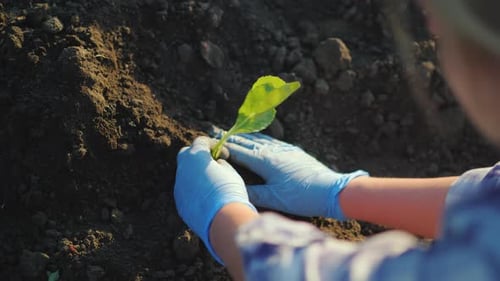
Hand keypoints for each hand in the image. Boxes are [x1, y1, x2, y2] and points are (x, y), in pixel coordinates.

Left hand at [174, 136, 256, 262]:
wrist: (222, 220)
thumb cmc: (229, 191)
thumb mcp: (230, 172)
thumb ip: (220, 164)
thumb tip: (216, 165)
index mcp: (195, 156)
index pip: (200, 141)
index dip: (213, 145)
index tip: (225, 155)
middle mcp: (183, 169)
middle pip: (186, 154)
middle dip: (198, 156)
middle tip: (214, 164)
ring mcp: (178, 187)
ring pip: (185, 174)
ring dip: (196, 175)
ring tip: (213, 184)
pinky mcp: (179, 203)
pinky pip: (185, 191)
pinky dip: (194, 190)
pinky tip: (208, 199)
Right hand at [224, 133, 367, 219]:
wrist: (330, 189)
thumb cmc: (302, 197)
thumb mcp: (275, 198)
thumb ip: (253, 192)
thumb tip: (233, 189)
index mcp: (265, 161)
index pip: (239, 151)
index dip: (223, 146)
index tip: (209, 141)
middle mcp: (273, 151)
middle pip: (247, 141)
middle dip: (231, 137)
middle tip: (215, 130)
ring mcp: (284, 149)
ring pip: (260, 138)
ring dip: (244, 135)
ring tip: (233, 131)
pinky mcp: (293, 151)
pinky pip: (271, 140)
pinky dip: (260, 137)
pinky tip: (260, 138)